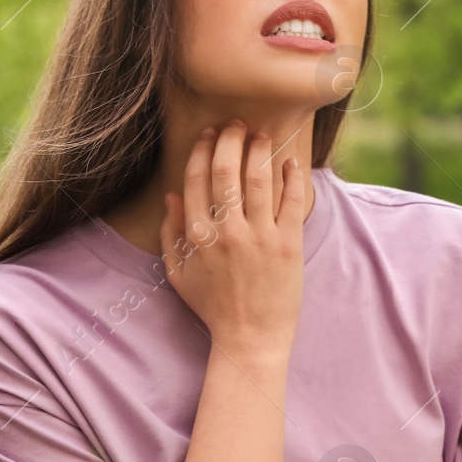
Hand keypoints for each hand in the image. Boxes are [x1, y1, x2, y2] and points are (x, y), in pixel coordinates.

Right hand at [160, 119, 307, 356]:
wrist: (250, 337)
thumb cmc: (213, 307)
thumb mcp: (179, 273)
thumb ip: (170, 234)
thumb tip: (172, 195)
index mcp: (198, 236)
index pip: (197, 179)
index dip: (202, 150)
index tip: (209, 134)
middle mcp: (228, 232)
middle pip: (226, 171)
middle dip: (230, 140)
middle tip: (236, 124)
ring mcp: (260, 237)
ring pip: (259, 179)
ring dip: (259, 150)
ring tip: (261, 135)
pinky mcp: (289, 244)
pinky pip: (291, 201)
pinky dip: (292, 177)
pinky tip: (290, 162)